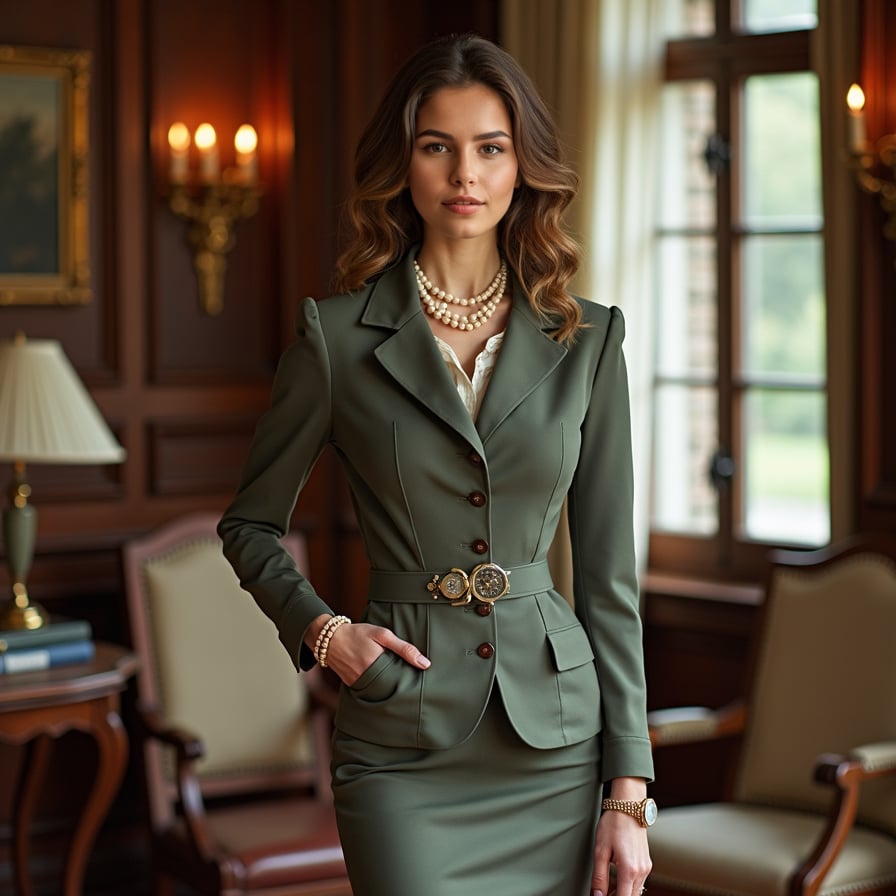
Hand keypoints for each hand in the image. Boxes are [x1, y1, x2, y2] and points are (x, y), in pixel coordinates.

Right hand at [309, 617, 430, 685]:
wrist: (329, 638)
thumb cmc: (358, 633)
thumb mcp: (382, 635)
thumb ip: (404, 648)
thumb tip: (425, 664)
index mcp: (377, 666)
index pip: (401, 681)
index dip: (411, 681)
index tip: (421, 681)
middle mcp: (367, 679)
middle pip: (392, 689)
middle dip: (401, 686)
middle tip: (412, 683)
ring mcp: (358, 685)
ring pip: (381, 691)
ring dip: (389, 688)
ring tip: (399, 682)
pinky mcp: (352, 686)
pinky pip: (369, 690)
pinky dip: (376, 686)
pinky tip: (382, 680)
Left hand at [592, 794, 651, 895]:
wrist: (628, 806)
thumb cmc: (614, 824)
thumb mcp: (600, 850)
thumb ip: (599, 877)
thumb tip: (597, 895)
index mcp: (629, 870)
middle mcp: (641, 871)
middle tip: (601, 892)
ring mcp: (646, 867)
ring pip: (635, 891)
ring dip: (622, 893)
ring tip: (606, 887)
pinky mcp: (646, 862)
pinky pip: (638, 881)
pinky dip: (627, 885)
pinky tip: (615, 879)